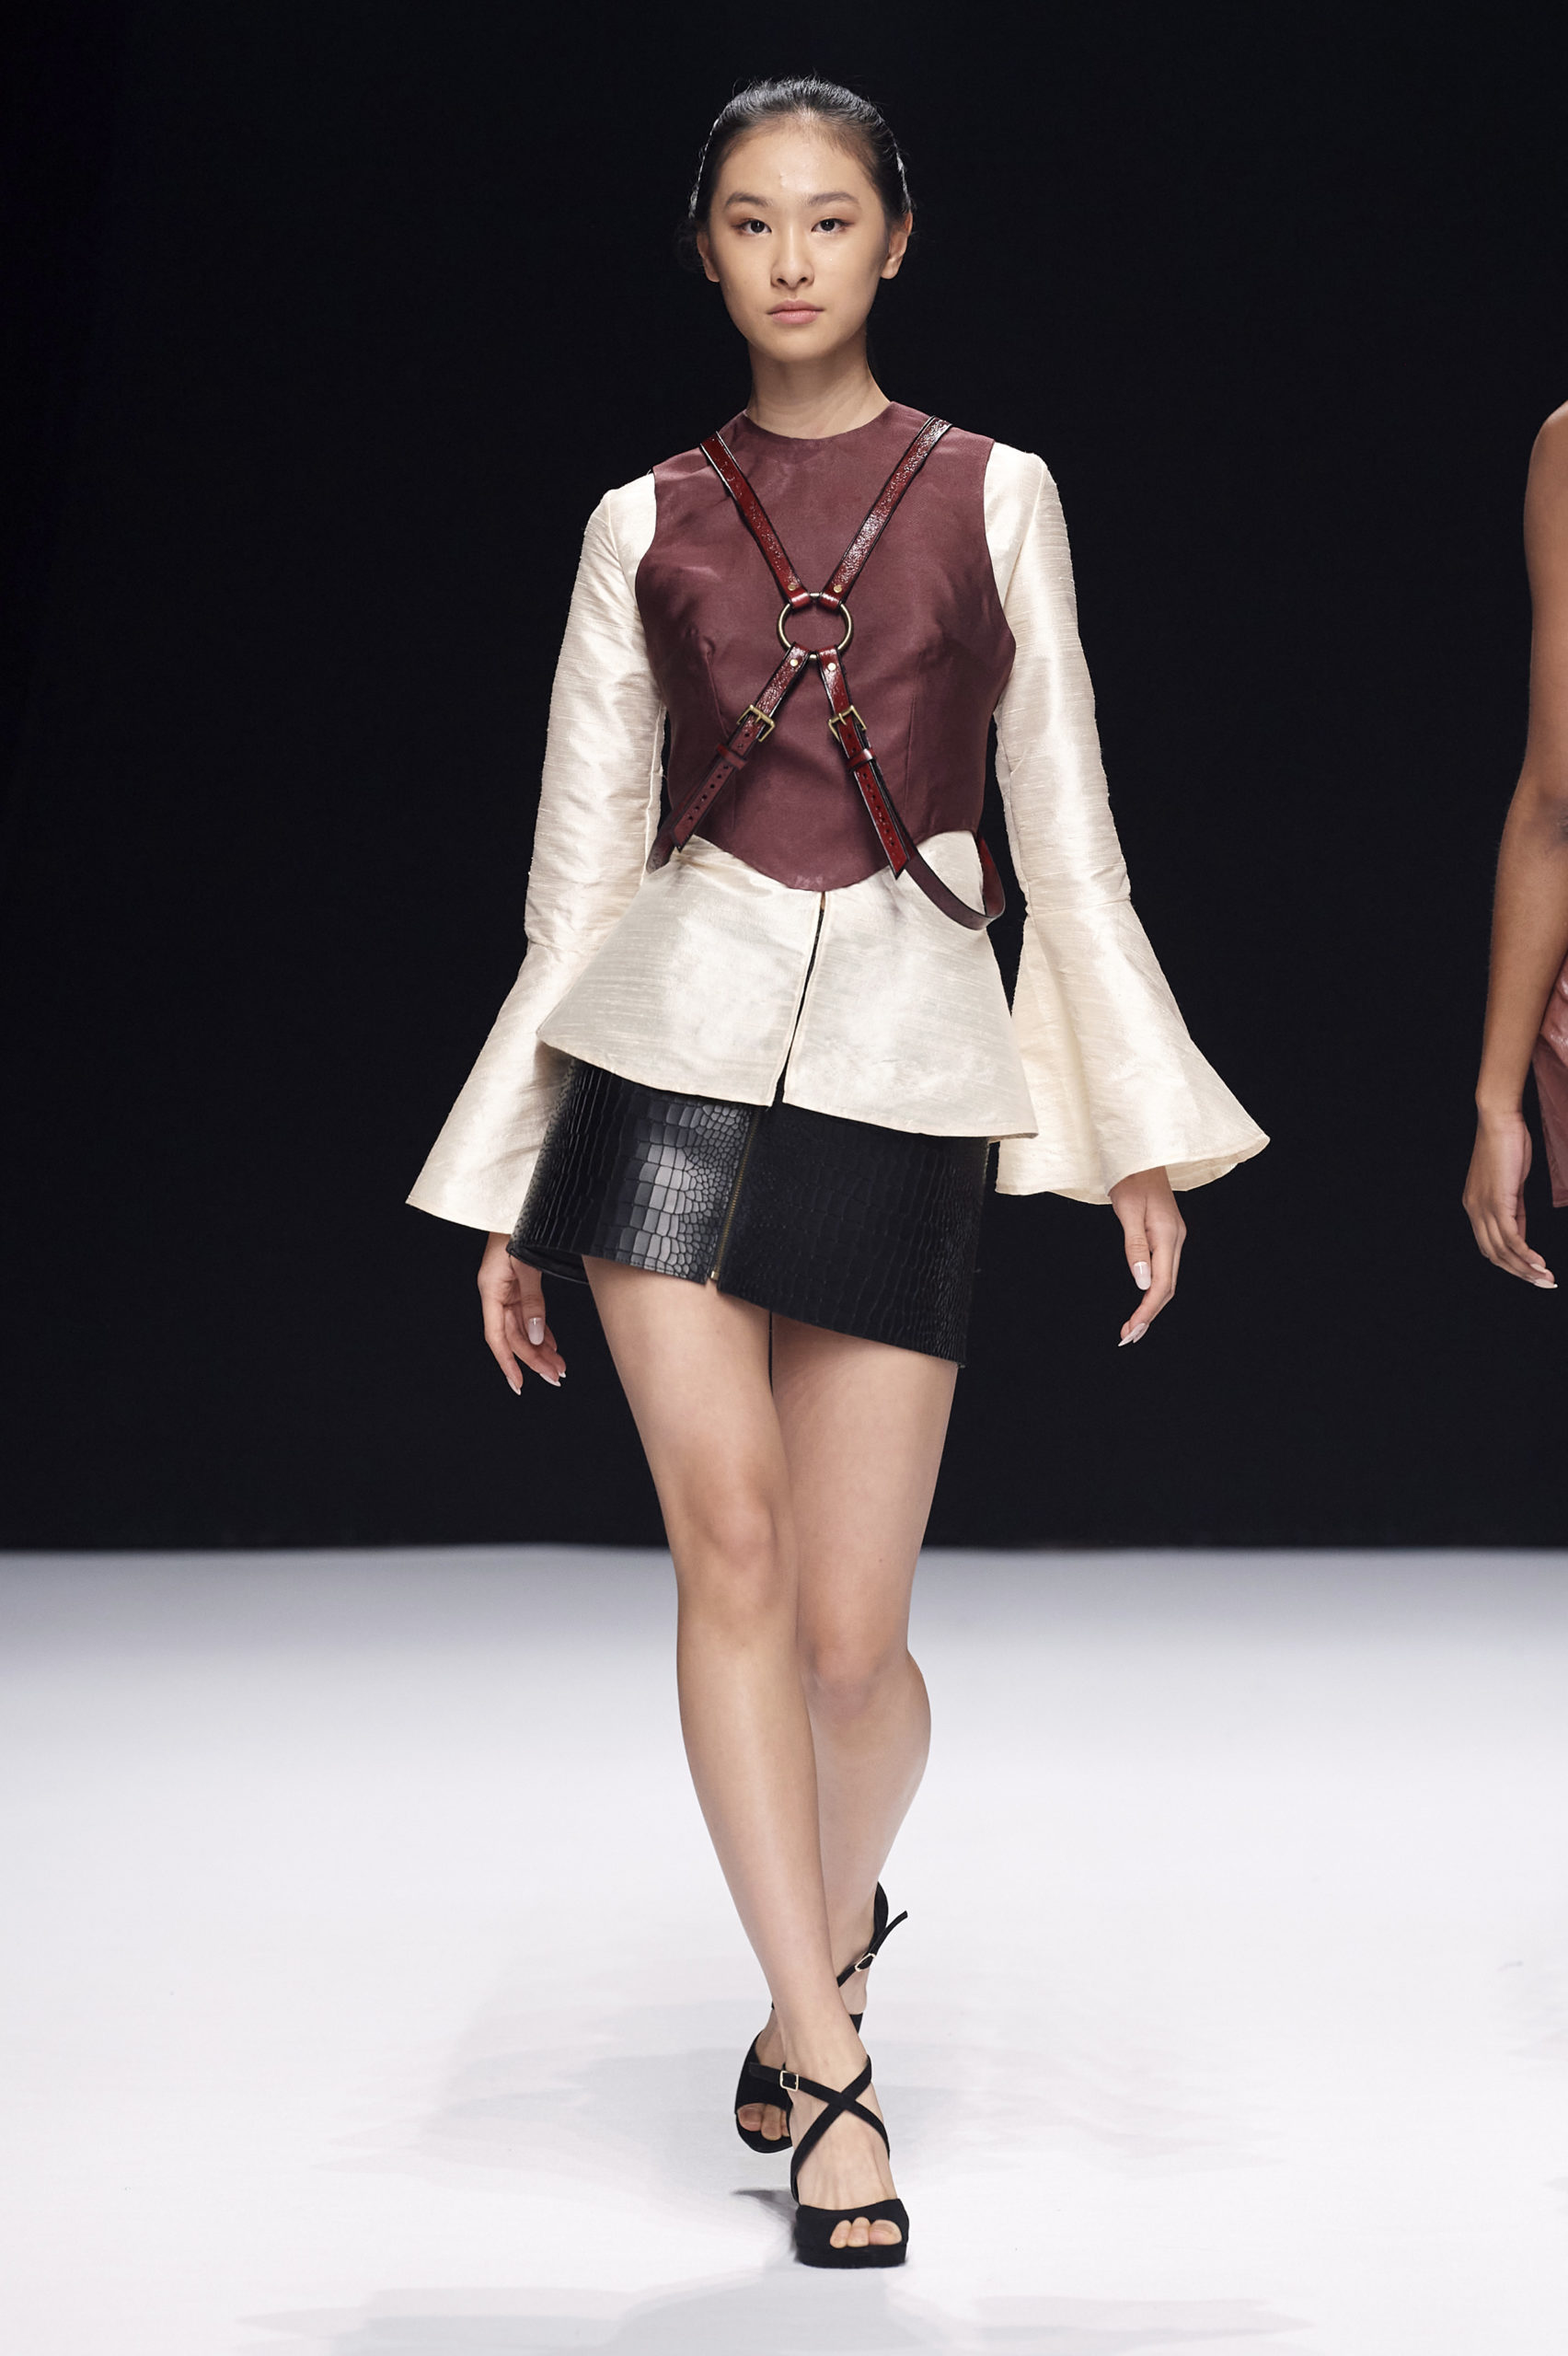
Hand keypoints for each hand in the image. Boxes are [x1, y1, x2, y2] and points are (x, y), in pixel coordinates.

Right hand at [477, 1232, 566, 1390]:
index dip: (508, 1363)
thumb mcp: (525, 1265)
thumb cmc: (517, 1226)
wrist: (515, 1202)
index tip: (519, 1384)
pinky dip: (541, 1329)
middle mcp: (496, 1293)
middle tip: (556, 1376)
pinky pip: (528, 1313)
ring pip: (523, 1327)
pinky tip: (552, 1343)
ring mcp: (507, 1288)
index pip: (497, 1337)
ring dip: (540, 1347)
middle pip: (514, 1335)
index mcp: (490, 1290)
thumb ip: (532, 1300)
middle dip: (534, 1358)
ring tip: (559, 1365)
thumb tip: (536, 1336)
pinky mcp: (518, 1282)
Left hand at [1108, 1167, 1184, 1345]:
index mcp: (1167, 1234)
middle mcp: (1176, 1238)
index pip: (1161, 1284)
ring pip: (1168, 1281)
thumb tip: (1143, 1282)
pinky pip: (1165, 1270)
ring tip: (1133, 1327)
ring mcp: (1174, 1237)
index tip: (1130, 1329)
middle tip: (1128, 1337)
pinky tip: (1144, 1302)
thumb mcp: (1127, 1210)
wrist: (1141, 1152)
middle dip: (1149, 1316)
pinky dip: (1153, 1291)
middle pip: (1167, 1288)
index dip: (1146, 1310)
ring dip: (1151, 1306)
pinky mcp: (1167, 1234)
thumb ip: (1135, 1247)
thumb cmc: (1130, 1177)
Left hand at [1462, 1110, 1555, 1286]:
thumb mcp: (1509, 1185)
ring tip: (1546, 1278)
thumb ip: (1513, 1211)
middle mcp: (1474, 1211)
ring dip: (1526, 1268)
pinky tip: (1539, 1262)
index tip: (1531, 1271)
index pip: (1488, 1246)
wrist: (1498, 1121)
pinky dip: (1526, 1254)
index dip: (1509, 1263)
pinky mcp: (1497, 1202)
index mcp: (1474, 1207)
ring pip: (1503, 1250)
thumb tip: (1520, 1233)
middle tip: (1543, 1283)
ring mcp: (1483, 1208)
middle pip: (1494, 1255)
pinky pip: (1511, 1237)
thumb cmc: (1506, 1147)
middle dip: (1519, 1273)